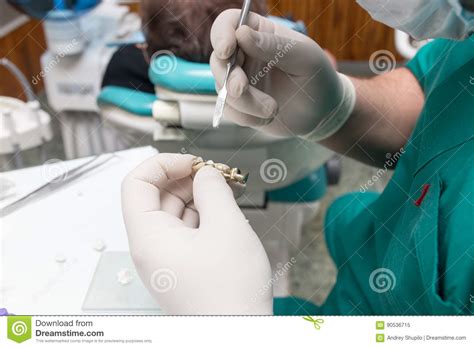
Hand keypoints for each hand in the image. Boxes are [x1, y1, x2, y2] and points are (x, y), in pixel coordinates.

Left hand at [121, 154, 272, 314]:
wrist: (239, 336)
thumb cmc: (231, 291)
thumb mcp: (226, 228)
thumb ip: (213, 190)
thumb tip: (206, 174)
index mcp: (149, 237)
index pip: (136, 183)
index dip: (164, 164)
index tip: (194, 162)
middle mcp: (151, 247)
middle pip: (156, 196)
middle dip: (185, 178)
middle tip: (217, 173)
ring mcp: (166, 258)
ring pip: (173, 212)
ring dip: (197, 195)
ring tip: (226, 190)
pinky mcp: (182, 266)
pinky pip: (185, 230)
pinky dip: (202, 214)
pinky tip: (223, 210)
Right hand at [210, 10, 355, 139]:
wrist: (322, 114)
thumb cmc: (318, 78)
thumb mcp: (303, 58)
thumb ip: (273, 46)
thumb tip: (241, 34)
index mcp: (259, 33)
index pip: (229, 23)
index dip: (221, 34)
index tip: (227, 50)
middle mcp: (244, 54)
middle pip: (218, 59)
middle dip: (229, 77)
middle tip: (242, 89)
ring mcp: (240, 79)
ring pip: (222, 88)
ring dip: (244, 102)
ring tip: (272, 109)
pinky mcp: (240, 104)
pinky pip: (229, 109)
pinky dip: (246, 116)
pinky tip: (268, 117)